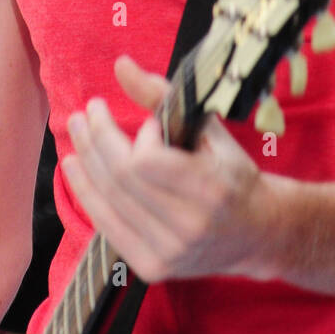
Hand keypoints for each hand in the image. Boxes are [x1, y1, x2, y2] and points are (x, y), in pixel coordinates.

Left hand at [62, 55, 270, 283]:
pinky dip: (86, 193)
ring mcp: (168, 253)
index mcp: (211, 190)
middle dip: (96, 138)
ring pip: (108, 201)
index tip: (148, 125)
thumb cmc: (234, 174)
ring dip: (85, 161)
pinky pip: (107, 226)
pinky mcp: (152, 268)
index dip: (137, 137)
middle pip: (120, 179)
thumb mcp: (210, 131)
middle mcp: (189, 227)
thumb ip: (163, 97)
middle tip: (87, 112)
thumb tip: (121, 65)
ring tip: (76, 130)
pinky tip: (75, 166)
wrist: (259, 234)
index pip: (147, 162)